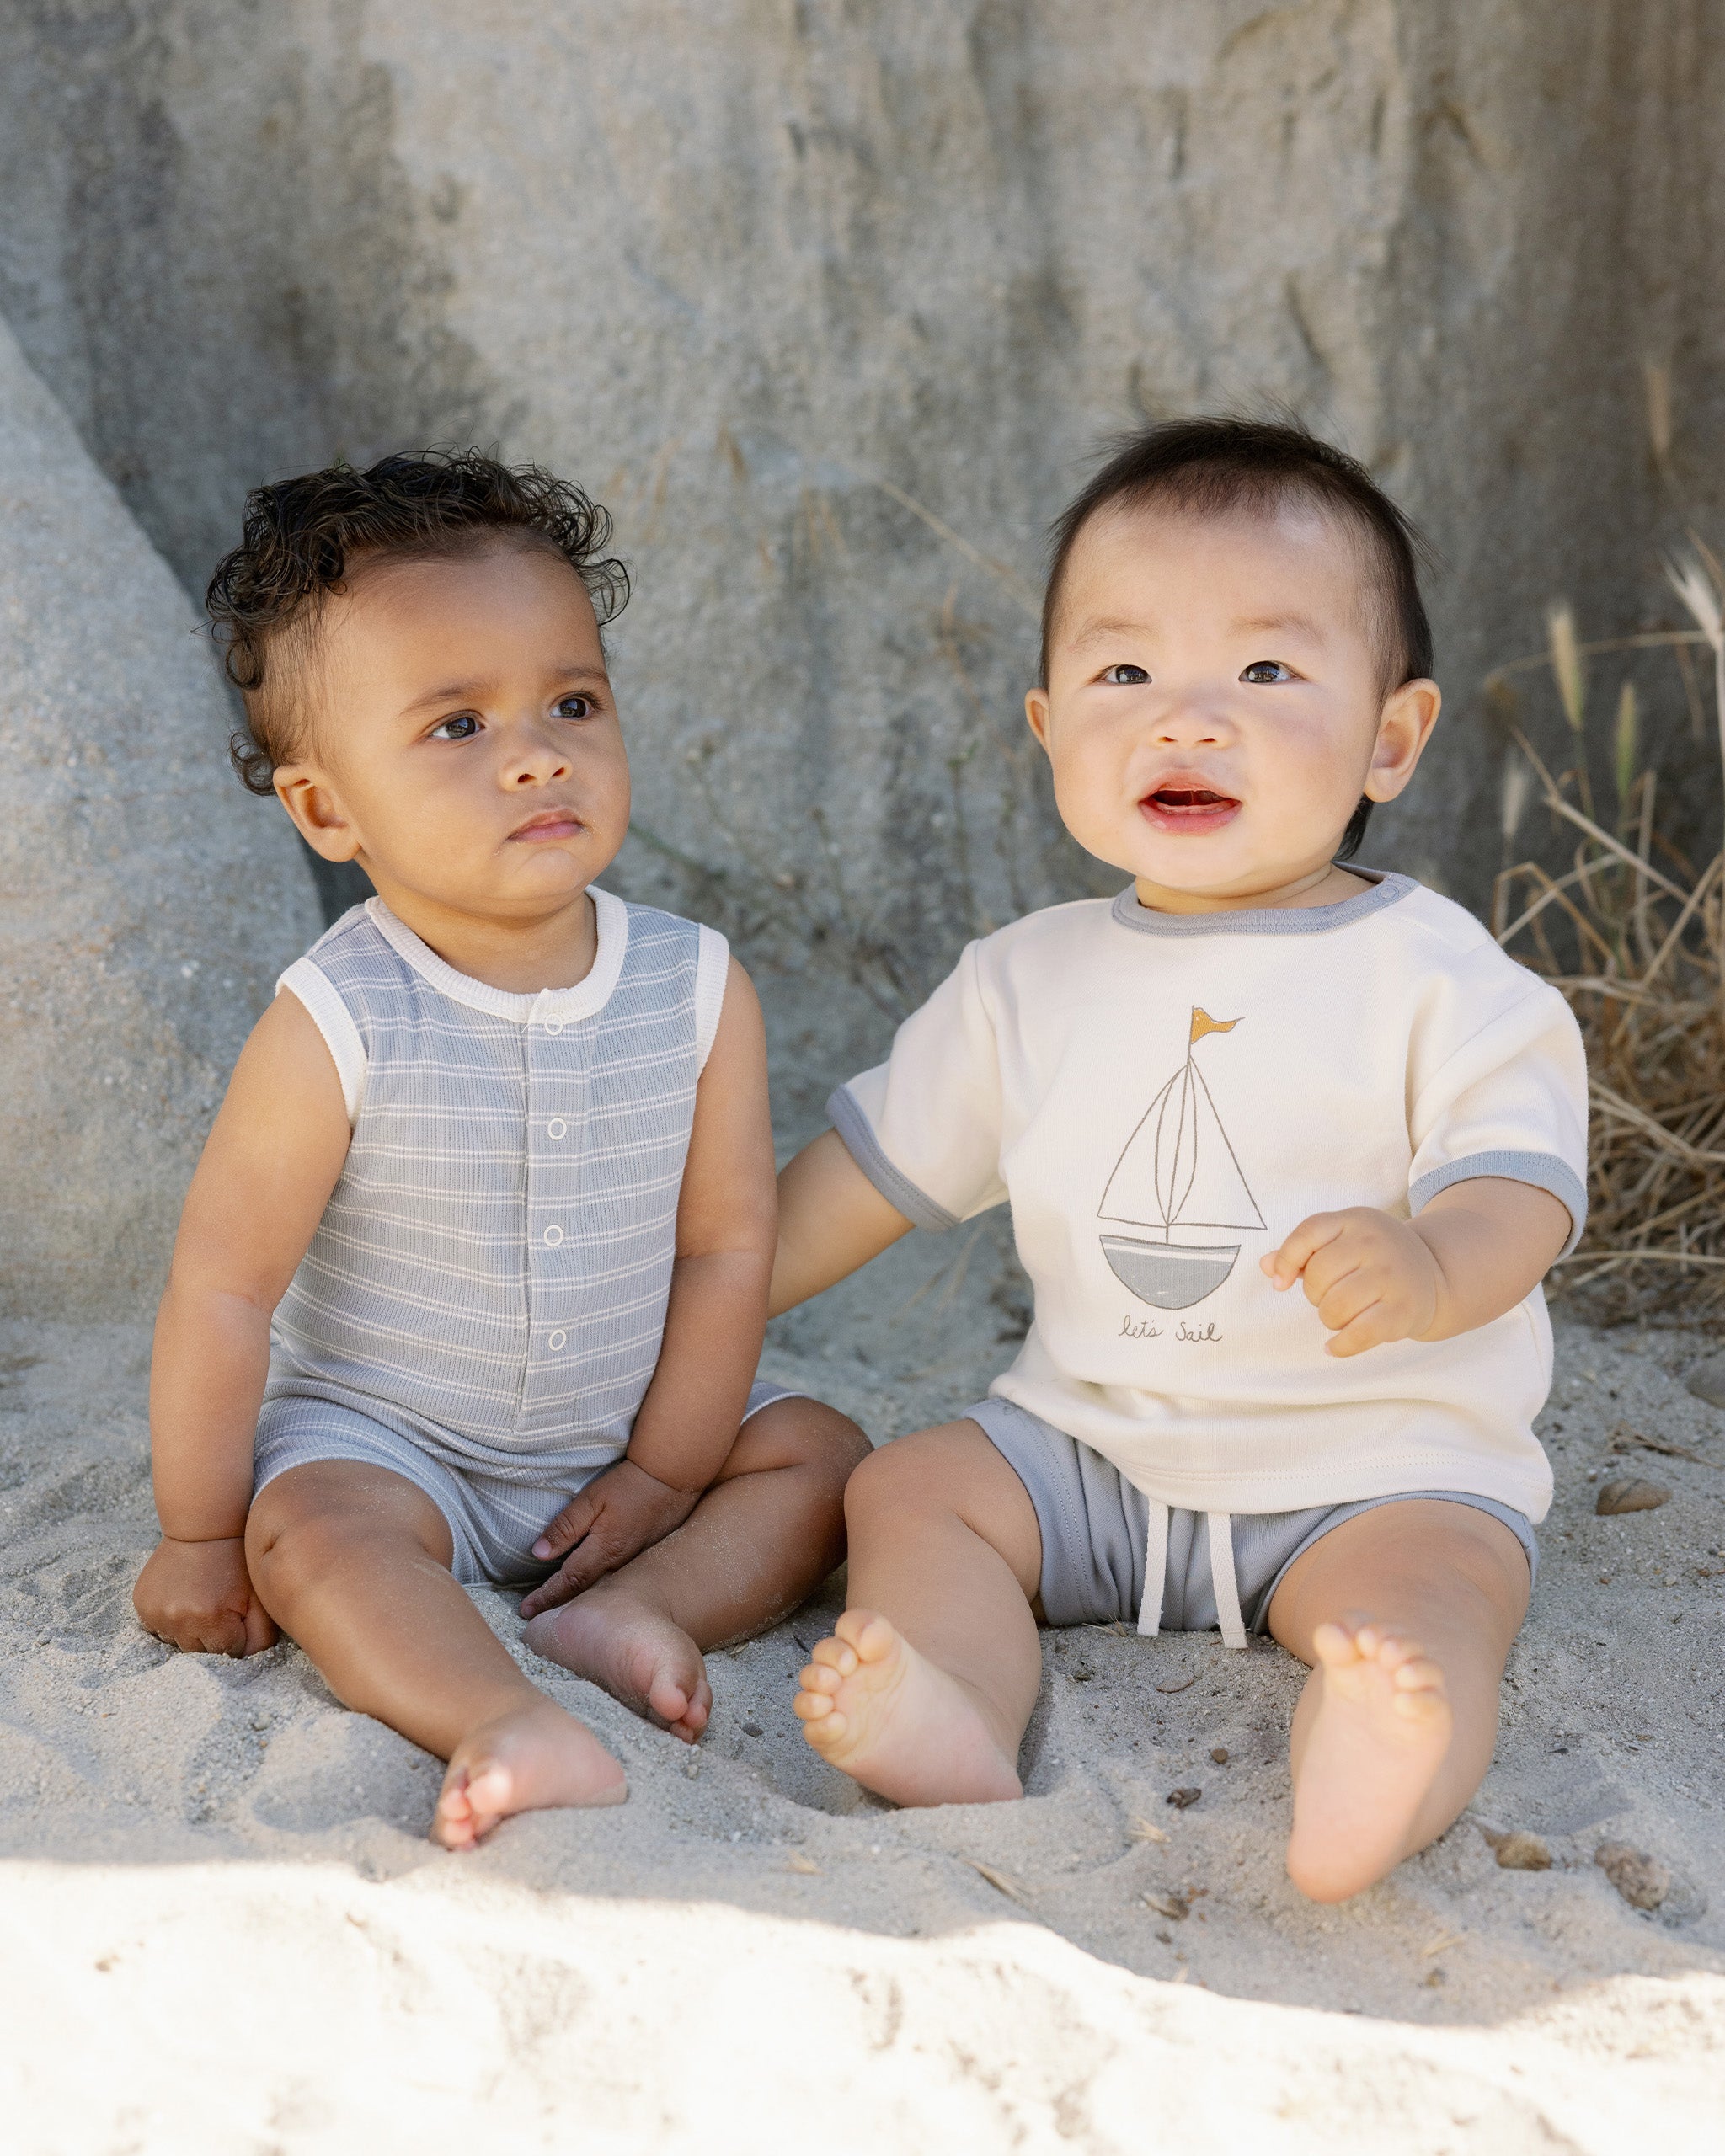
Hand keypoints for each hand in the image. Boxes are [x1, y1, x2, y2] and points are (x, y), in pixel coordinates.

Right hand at [133, 1535, 279, 1655]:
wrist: (202, 1528)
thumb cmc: (236, 1562)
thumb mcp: (258, 1597)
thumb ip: (261, 1637)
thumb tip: (249, 1663)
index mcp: (211, 1618)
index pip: (229, 1652)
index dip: (237, 1635)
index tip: (238, 1615)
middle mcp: (179, 1619)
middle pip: (202, 1652)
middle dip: (214, 1635)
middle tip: (220, 1607)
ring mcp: (157, 1613)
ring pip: (179, 1643)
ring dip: (191, 1630)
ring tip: (201, 1600)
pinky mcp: (142, 1607)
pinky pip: (160, 1630)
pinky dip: (172, 1622)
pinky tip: (184, 1599)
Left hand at [518, 1458, 699, 1616]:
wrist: (673, 1478)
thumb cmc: (630, 1485)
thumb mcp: (592, 1499)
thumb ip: (566, 1526)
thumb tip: (539, 1553)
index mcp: (604, 1550)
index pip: (568, 1582)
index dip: (546, 1598)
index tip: (525, 1611)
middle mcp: (620, 1564)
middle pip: (585, 1593)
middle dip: (560, 1606)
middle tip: (537, 1619)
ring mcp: (636, 1564)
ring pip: (603, 1591)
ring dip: (580, 1602)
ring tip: (560, 1612)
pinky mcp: (647, 1559)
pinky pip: (619, 1582)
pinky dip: (601, 1592)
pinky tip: (593, 1594)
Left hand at [1261, 1207, 1443, 1357]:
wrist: (1434, 1272)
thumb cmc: (1373, 1258)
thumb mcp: (1342, 1242)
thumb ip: (1302, 1252)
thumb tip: (1267, 1266)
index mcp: (1355, 1220)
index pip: (1308, 1233)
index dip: (1287, 1260)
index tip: (1280, 1283)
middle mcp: (1375, 1244)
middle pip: (1318, 1276)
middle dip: (1314, 1295)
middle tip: (1330, 1296)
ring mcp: (1392, 1276)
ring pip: (1335, 1307)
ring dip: (1329, 1319)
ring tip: (1341, 1315)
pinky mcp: (1404, 1309)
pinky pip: (1359, 1334)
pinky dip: (1341, 1346)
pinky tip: (1334, 1347)